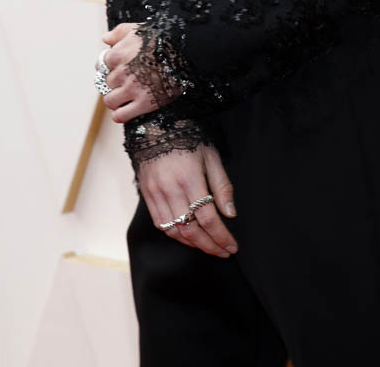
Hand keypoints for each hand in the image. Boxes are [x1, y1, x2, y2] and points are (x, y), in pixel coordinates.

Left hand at [98, 22, 160, 122]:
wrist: (186, 49)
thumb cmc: (162, 37)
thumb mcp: (137, 29)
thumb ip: (118, 33)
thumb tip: (105, 39)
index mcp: (118, 54)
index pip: (102, 64)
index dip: (112, 65)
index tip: (121, 66)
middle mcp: (122, 72)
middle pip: (107, 82)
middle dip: (116, 82)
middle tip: (128, 80)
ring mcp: (132, 89)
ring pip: (110, 101)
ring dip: (116, 99)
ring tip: (126, 96)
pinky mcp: (144, 103)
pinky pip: (120, 115)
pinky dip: (120, 115)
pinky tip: (126, 110)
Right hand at [139, 143, 238, 258]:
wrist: (157, 126)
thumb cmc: (189, 139)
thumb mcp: (212, 157)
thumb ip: (222, 186)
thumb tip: (230, 214)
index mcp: (190, 179)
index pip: (208, 218)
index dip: (221, 236)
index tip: (232, 246)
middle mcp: (170, 189)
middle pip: (191, 230)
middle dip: (209, 245)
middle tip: (223, 252)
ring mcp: (156, 194)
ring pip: (174, 231)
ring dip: (193, 244)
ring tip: (208, 246)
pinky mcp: (147, 195)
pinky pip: (160, 224)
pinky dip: (175, 235)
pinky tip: (188, 237)